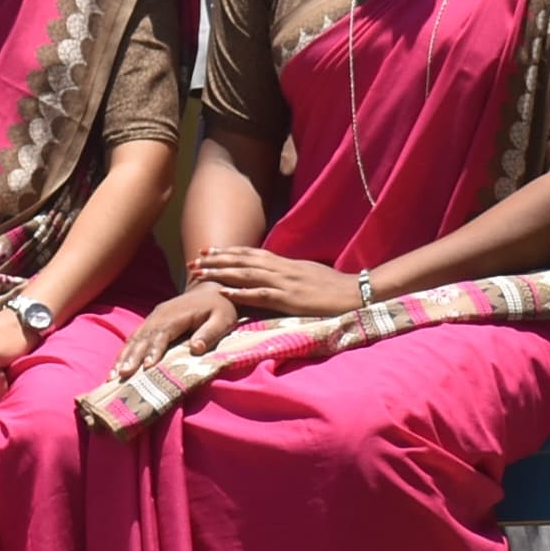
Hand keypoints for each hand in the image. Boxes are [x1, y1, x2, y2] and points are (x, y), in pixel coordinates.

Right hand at [113, 283, 243, 378]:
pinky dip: (125, 352)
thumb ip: (210, 333)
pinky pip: (135, 338)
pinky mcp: (151, 323)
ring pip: (134, 339)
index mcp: (176, 316)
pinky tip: (118, 366)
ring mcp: (153, 319)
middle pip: (142, 338)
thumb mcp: (224, 318)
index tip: (147, 367)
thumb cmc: (220, 307)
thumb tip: (196, 348)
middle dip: (131, 357)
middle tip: (122, 375)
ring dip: (123, 356)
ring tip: (112, 375)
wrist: (210, 289)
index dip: (154, 350)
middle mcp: (159, 316)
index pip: (161, 334)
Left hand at [195, 246, 361, 318]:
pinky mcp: (291, 300)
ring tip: (200, 273)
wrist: (356, 293)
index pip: (249, 254)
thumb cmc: (333, 285)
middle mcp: (281, 269)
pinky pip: (262, 295)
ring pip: (246, 274)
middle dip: (216, 260)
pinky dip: (242, 294)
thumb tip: (271, 272)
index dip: (227, 252)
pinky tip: (225, 294)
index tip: (207, 251)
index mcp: (284, 263)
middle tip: (193, 260)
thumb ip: (286, 272)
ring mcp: (285, 283)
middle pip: (242, 261)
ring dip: (221, 273)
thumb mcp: (306, 272)